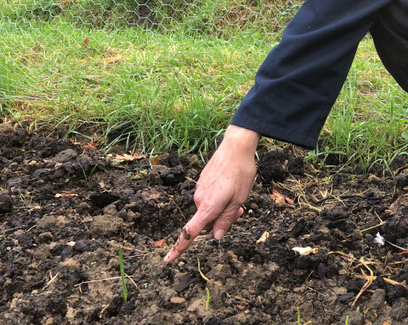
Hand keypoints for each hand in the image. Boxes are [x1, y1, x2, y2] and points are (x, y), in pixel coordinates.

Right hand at [164, 125, 259, 262]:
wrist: (235, 147)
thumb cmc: (241, 173)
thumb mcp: (239, 199)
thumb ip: (226, 219)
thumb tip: (215, 237)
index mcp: (208, 206)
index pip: (190, 232)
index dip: (179, 248)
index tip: (167, 260)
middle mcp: (199, 200)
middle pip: (207, 222)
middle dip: (222, 220)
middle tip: (240, 210)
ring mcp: (199, 190)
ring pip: (210, 209)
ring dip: (222, 208)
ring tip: (237, 194)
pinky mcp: (202, 182)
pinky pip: (209, 198)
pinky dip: (219, 198)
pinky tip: (230, 185)